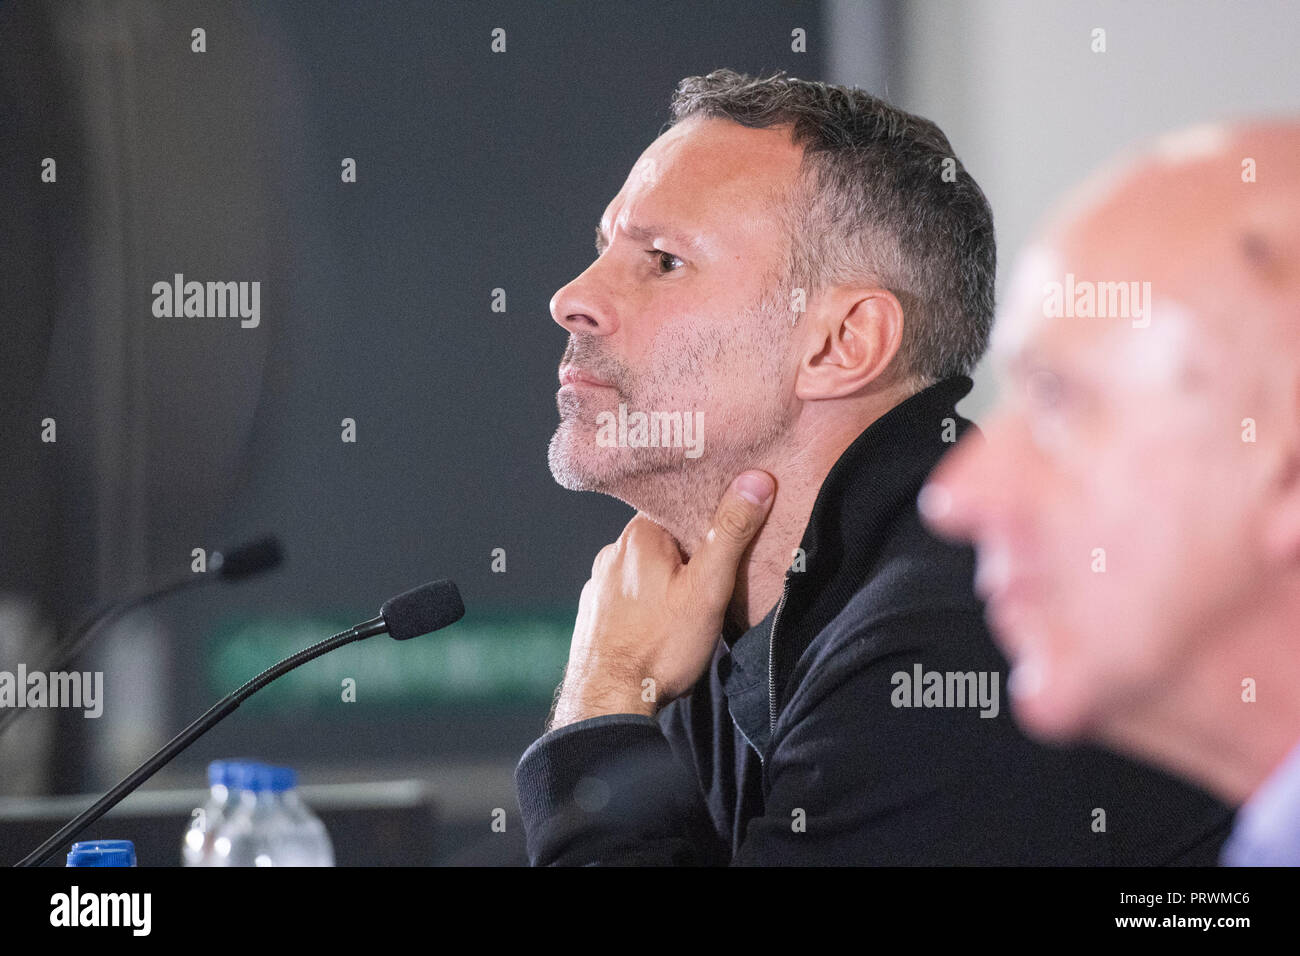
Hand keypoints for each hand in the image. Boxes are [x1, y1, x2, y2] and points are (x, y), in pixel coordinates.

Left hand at [549, 471, 775, 729]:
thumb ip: (730, 532)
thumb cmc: (660, 646)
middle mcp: (612, 553)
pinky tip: (662, 625)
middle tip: (717, 579)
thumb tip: (755, 481)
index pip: (680, 507)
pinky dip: (647, 604)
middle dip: (691, 555)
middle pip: (664, 539)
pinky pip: (628, 596)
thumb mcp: (708, 587)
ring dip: (667, 581)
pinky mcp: (595, 614)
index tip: (730, 533)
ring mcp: (599, 584)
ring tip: (691, 608)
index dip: (709, 518)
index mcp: (638, 535)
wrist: (608, 703)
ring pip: (645, 570)